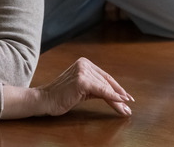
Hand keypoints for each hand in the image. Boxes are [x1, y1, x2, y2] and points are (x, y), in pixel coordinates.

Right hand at [2, 57, 133, 118]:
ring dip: (118, 100)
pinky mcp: (82, 81)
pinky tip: (120, 103)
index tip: (126, 97)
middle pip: (107, 82)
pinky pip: (101, 91)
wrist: (44, 99)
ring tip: (126, 109)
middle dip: (120, 95)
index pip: (105, 77)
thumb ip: (96, 88)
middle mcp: (84, 64)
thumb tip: (116, 96)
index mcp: (84, 63)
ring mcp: (83, 71)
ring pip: (106, 88)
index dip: (117, 88)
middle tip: (129, 106)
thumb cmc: (61, 96)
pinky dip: (112, 97)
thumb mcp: (82, 89)